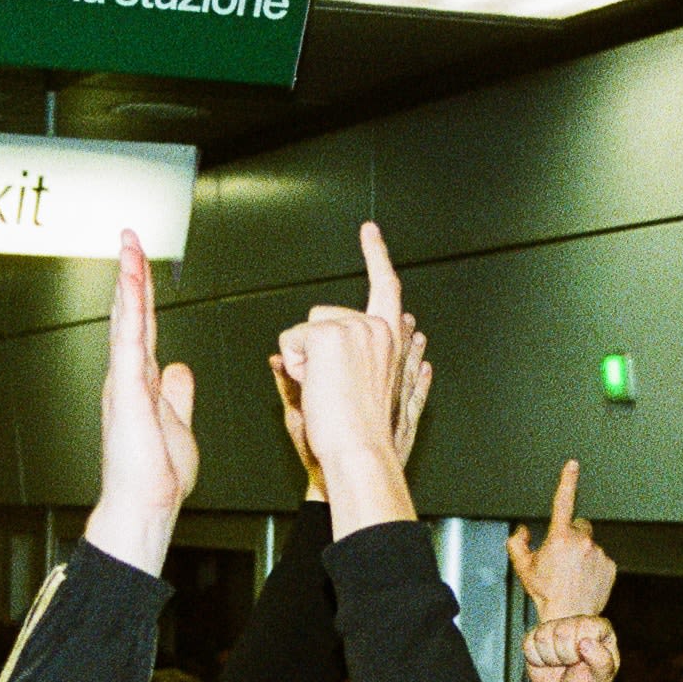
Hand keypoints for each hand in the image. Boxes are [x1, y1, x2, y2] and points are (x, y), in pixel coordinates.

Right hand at [85, 229, 199, 572]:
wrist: (144, 507)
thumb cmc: (157, 477)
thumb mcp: (178, 424)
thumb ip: (177, 395)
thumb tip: (180, 370)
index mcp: (140, 383)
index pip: (143, 327)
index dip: (142, 294)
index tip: (140, 264)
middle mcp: (128, 377)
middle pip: (130, 314)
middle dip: (130, 274)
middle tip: (129, 238)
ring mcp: (124, 381)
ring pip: (128, 319)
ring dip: (129, 280)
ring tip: (130, 246)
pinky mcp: (128, 390)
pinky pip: (130, 339)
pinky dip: (131, 308)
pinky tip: (131, 282)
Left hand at [272, 220, 431, 492]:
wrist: (361, 450)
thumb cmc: (363, 432)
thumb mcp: (362, 390)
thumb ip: (347, 361)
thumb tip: (294, 352)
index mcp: (390, 339)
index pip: (386, 287)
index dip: (376, 255)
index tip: (369, 231)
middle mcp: (378, 328)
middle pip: (323, 316)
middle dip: (313, 347)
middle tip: (330, 386)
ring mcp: (357, 328)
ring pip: (306, 328)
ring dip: (304, 358)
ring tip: (326, 389)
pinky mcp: (332, 334)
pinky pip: (291, 341)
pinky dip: (293, 365)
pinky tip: (315, 385)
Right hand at [508, 461, 616, 620]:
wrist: (569, 617)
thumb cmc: (545, 593)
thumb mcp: (522, 568)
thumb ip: (517, 544)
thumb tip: (523, 531)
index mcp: (560, 537)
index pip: (563, 501)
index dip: (567, 480)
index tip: (573, 464)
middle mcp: (582, 542)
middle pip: (579, 526)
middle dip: (571, 535)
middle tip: (562, 556)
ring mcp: (599, 553)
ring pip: (590, 544)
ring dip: (582, 552)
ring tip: (573, 574)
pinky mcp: (610, 565)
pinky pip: (601, 558)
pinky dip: (593, 565)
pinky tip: (584, 580)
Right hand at [524, 614, 619, 681]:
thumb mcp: (601, 679)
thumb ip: (602, 661)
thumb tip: (586, 642)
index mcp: (599, 627)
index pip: (583, 627)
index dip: (579, 650)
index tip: (584, 662)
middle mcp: (577, 622)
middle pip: (561, 631)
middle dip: (564, 656)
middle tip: (571, 665)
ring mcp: (555, 626)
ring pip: (542, 637)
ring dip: (550, 658)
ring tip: (560, 664)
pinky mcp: (536, 635)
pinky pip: (528, 644)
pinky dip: (536, 660)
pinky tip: (547, 663)